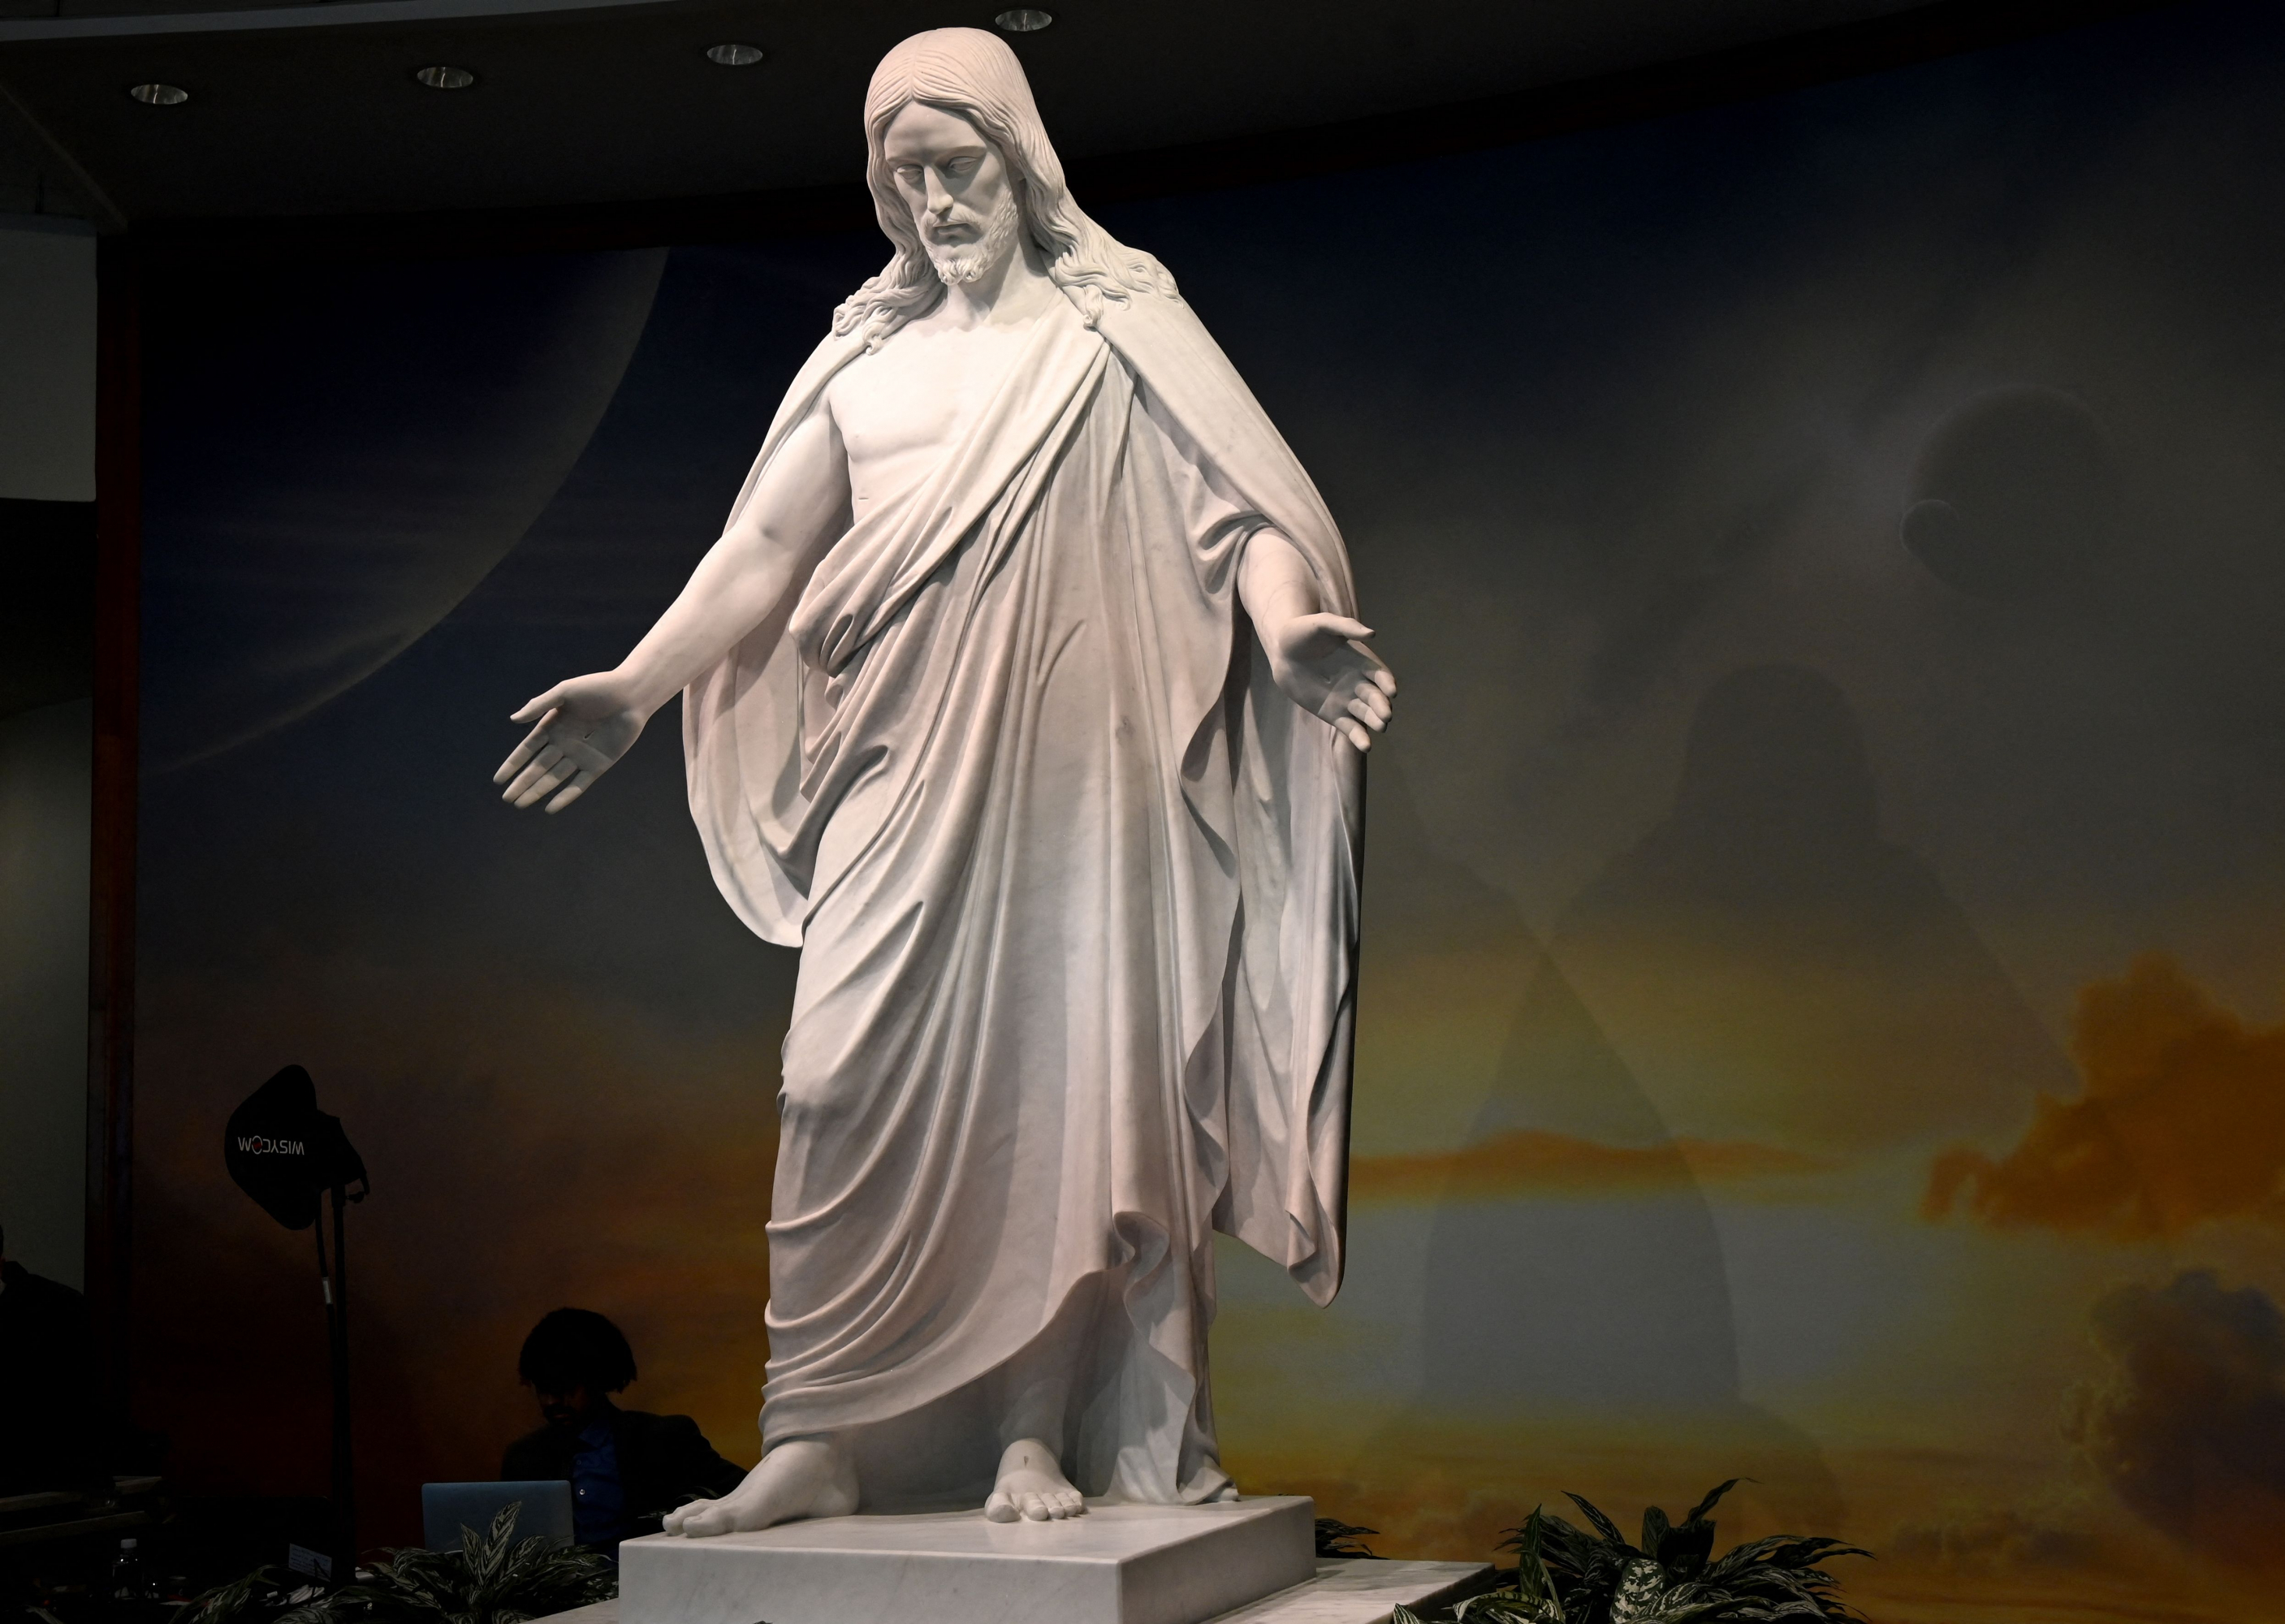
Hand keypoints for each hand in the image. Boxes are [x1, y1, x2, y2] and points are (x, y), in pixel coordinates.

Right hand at [492, 673, 649, 812]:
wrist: (632, 695)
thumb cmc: (598, 688)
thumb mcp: (565, 692)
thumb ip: (540, 706)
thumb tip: (513, 720)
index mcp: (554, 726)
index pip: (528, 749)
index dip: (513, 764)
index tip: (498, 780)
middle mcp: (565, 743)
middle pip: (538, 767)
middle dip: (523, 783)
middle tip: (507, 799)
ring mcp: (582, 755)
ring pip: (555, 778)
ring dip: (538, 790)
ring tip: (521, 804)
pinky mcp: (599, 764)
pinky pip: (579, 784)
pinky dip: (566, 796)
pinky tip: (550, 808)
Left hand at [1260, 612, 1395, 750]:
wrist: (1281, 651)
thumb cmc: (1302, 632)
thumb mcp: (1322, 624)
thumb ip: (1346, 627)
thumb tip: (1372, 634)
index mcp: (1362, 662)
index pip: (1380, 675)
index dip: (1387, 683)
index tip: (1391, 691)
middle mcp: (1359, 682)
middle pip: (1376, 697)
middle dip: (1382, 706)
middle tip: (1386, 715)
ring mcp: (1347, 700)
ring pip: (1366, 714)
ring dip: (1375, 721)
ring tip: (1380, 727)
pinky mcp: (1334, 714)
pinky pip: (1350, 728)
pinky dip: (1359, 737)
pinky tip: (1366, 745)